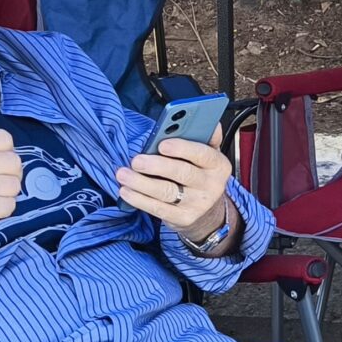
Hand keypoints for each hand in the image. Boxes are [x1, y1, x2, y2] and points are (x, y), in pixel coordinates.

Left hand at [117, 136, 235, 242]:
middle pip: (182, 173)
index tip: (162, 143)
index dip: (183, 148)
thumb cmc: (200, 173)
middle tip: (136, 160)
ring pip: (166, 192)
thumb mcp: (207, 155)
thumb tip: (210, 123)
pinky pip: (158, 208)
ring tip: (123, 174)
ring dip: (141, 182)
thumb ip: (205, 138)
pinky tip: (126, 190)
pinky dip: (139, 199)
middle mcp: (211, 185)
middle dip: (157, 165)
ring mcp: (197, 204)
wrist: (206, 210)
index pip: (203, 154)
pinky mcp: (183, 218)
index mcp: (218, 164)